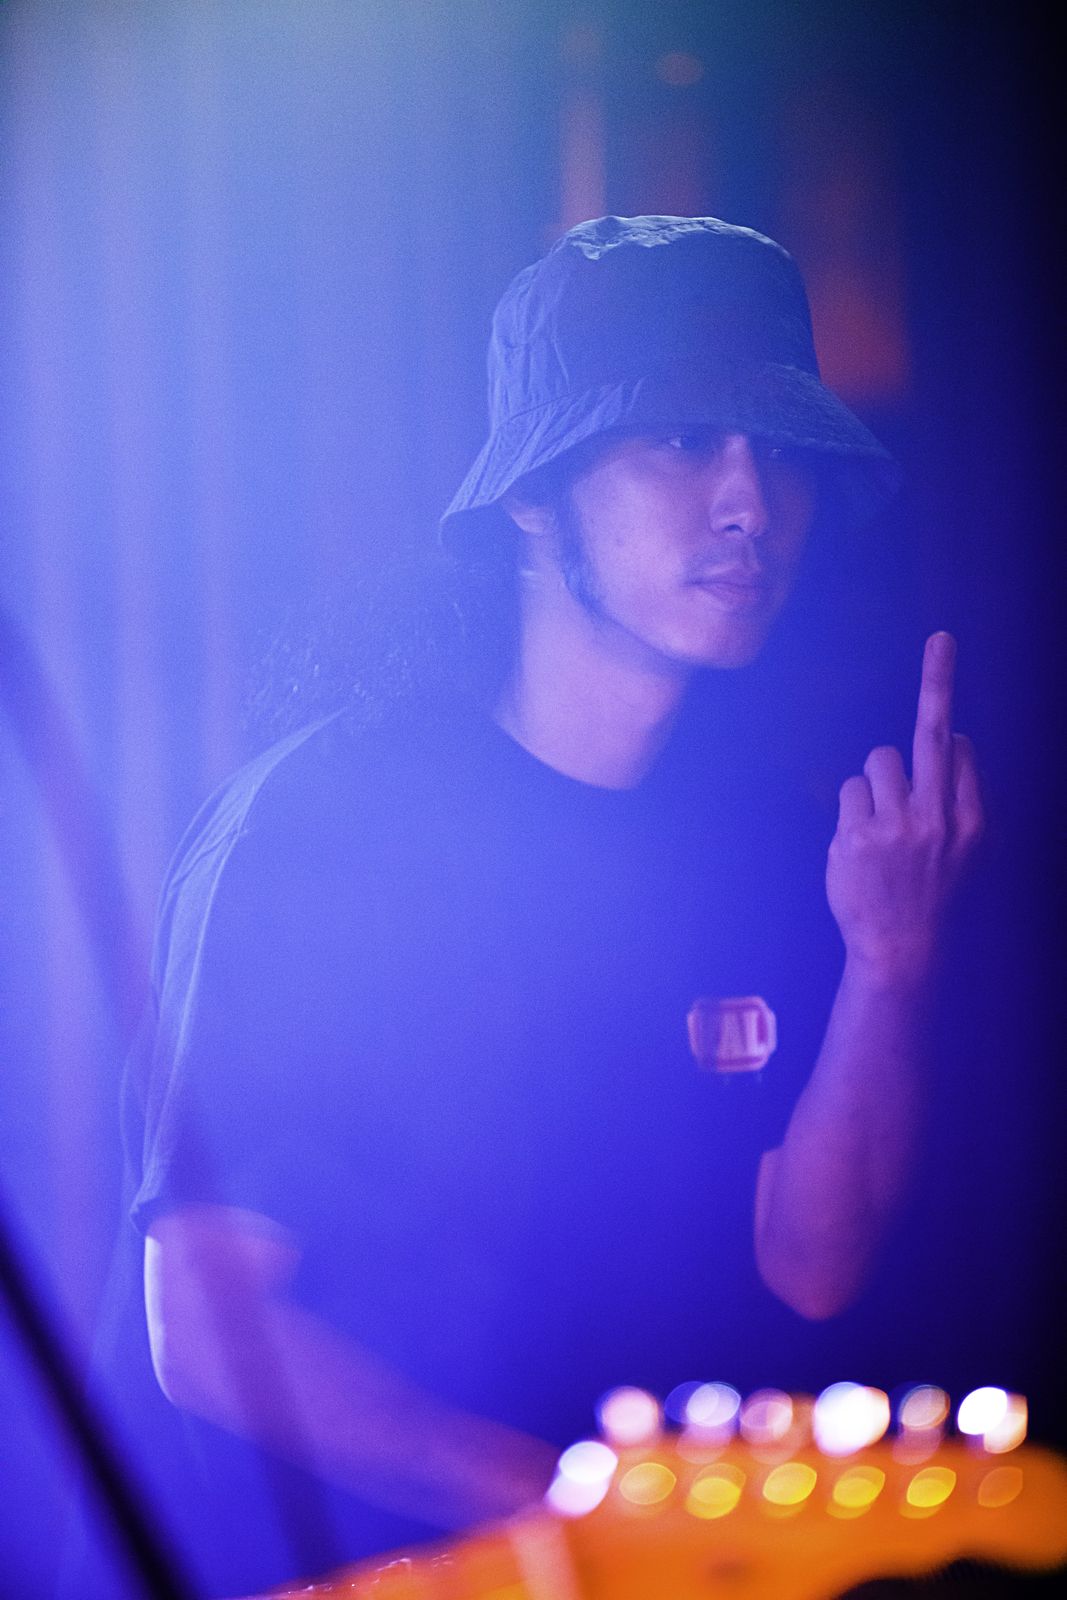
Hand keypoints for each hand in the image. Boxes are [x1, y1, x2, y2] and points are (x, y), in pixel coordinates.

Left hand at [826, 632, 983, 984]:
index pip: (958, 748)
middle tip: (942, 639)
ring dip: (874, 781)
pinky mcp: (857, 835)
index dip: (946, 724)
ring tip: (880, 823)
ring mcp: (897, 825)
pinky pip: (849, 789)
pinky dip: (851, 807)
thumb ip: (961, 797)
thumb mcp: (965, 850)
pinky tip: (860, 843)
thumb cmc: (928, 892)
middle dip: (939, 681)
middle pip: (932, 733)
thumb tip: (954, 740)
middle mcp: (939, 817)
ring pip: (878, 760)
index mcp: (971, 820)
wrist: (901, 947)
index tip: (946, 662)